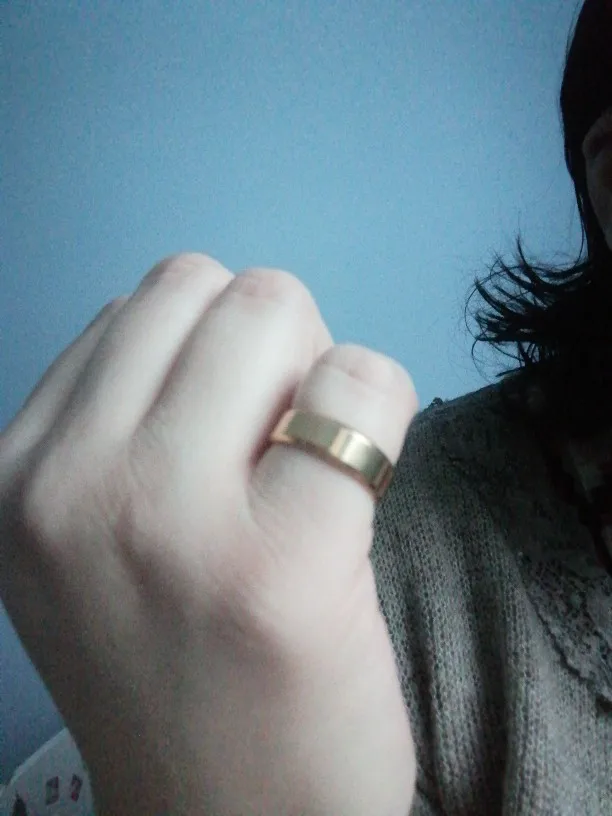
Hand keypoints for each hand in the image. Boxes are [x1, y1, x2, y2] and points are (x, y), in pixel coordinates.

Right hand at [0, 254, 418, 814]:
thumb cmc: (178, 669)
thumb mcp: (92, 538)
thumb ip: (130, 417)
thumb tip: (228, 319)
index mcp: (19, 476)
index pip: (139, 309)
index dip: (211, 358)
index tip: (232, 433)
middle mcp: (69, 488)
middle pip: (205, 284)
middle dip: (266, 343)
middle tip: (283, 437)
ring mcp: (167, 523)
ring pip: (271, 307)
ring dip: (315, 371)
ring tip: (312, 465)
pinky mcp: (281, 563)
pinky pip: (360, 385)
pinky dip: (379, 411)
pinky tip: (359, 492)